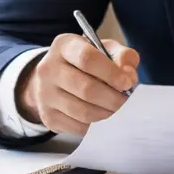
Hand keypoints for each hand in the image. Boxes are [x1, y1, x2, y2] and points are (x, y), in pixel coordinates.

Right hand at [16, 33, 138, 135]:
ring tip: (117, 110)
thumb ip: (123, 56)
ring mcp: (44, 95)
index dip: (111, 73)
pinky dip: (96, 126)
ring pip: (83, 112)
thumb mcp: (105, 49)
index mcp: (64, 45)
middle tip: (126, 102)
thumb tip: (129, 76)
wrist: (55, 79)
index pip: (87, 58)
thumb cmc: (87, 63)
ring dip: (107, 114)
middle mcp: (48, 68)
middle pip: (86, 89)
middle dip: (113, 99)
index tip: (127, 83)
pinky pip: (78, 127)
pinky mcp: (48, 116)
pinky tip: (102, 117)